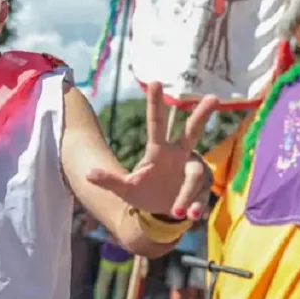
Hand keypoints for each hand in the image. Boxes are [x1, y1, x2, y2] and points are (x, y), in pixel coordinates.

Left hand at [87, 82, 217, 220]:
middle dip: (202, 115)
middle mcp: (180, 155)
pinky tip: (190, 216)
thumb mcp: (125, 189)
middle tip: (212, 98)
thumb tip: (87, 174)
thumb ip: (109, 181)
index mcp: (159, 151)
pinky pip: (201, 195)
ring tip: (178, 213)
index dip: (155, 104)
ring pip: (195, 175)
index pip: (156, 124)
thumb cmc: (143, 193)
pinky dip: (196, 206)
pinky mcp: (203, 188)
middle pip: (191, 131)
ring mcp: (193, 170)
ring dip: (187, 194)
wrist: (162, 214)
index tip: (154, 82)